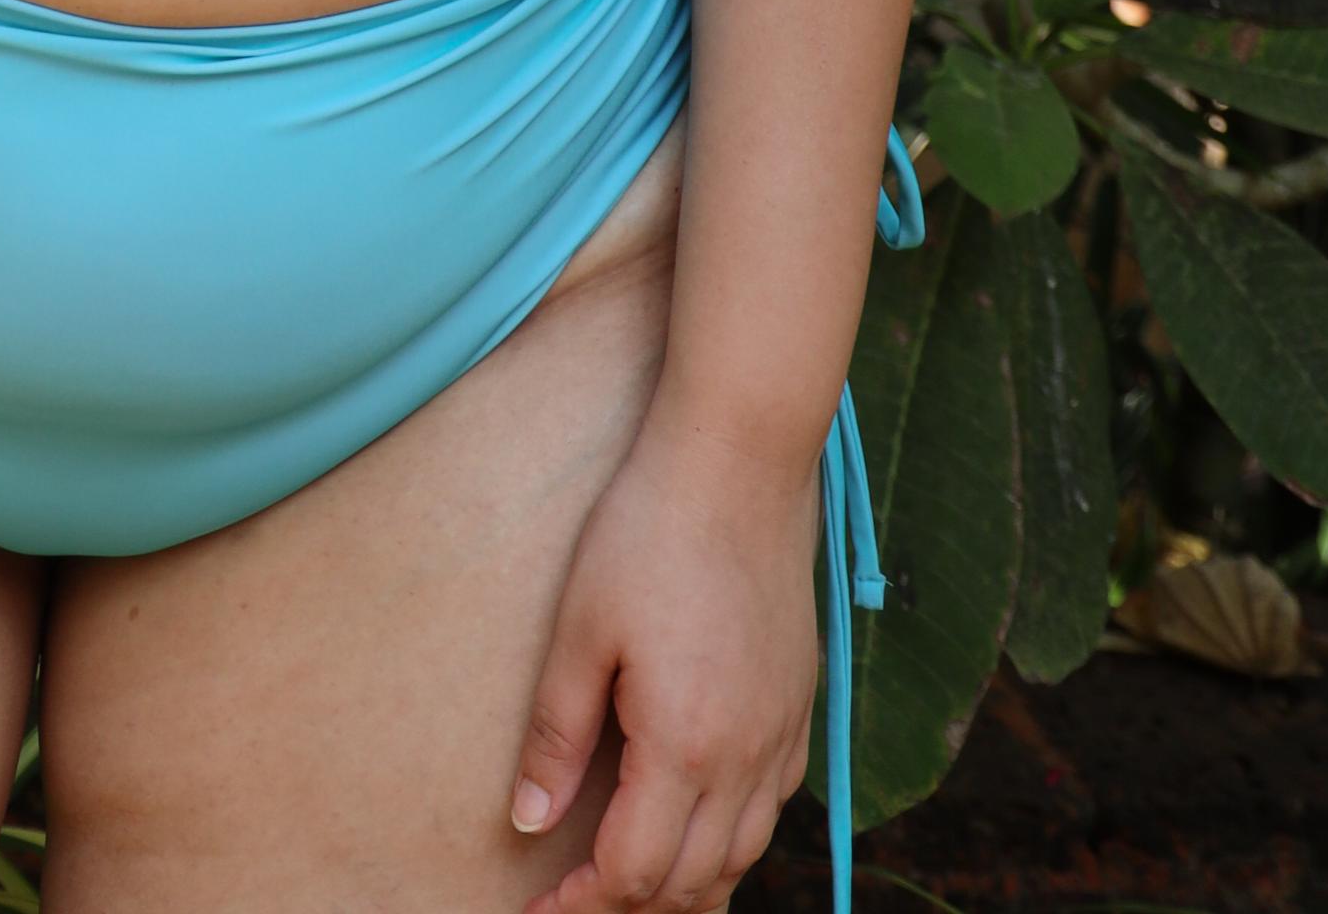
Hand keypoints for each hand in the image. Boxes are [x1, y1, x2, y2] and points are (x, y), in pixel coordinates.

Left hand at [507, 416, 819, 913]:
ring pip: (742, 855)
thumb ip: (555, 735)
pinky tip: (701, 824)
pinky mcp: (800, 705)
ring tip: (632, 884)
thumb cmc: (647, 530)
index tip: (535, 909)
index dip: (579, 904)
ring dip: (686, 884)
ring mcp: (782, 734)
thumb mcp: (579, 628)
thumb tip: (527, 820)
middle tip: (573, 898)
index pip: (633, 875)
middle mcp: (745, 759)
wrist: (739, 459)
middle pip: (691, 883)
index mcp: (685, 747)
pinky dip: (734, 838)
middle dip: (628, 907)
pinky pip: (774, 806)